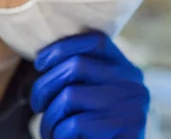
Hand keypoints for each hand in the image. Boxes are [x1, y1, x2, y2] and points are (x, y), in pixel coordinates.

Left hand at [31, 31, 149, 138]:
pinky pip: (74, 124)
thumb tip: (43, 58)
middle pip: (77, 65)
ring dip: (49, 117)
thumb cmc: (96, 134)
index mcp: (127, 70)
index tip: (40, 63)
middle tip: (37, 105)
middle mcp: (133, 83)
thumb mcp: (95, 98)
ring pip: (70, 96)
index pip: (96, 41)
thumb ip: (82, 78)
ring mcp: (131, 107)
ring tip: (49, 131)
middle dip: (45, 85)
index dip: (63, 47)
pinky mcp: (127, 130)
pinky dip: (59, 135)